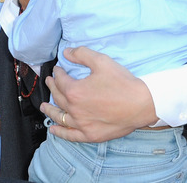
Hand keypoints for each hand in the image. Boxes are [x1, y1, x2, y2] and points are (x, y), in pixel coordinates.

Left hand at [41, 46, 157, 142]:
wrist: (142, 103)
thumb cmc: (123, 82)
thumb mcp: (101, 61)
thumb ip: (81, 54)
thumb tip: (66, 52)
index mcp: (74, 91)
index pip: (60, 80)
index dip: (58, 73)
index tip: (58, 69)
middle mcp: (74, 109)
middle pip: (58, 97)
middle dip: (52, 88)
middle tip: (49, 82)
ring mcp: (82, 124)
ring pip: (60, 117)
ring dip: (50, 110)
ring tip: (44, 107)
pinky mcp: (91, 134)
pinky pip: (71, 135)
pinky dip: (61, 132)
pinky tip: (54, 129)